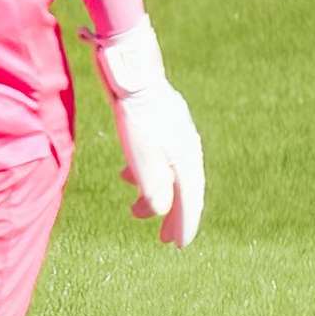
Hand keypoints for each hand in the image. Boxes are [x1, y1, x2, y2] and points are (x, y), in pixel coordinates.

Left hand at [82, 15, 203, 247]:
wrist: (131, 69)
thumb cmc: (135, 114)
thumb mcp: (141, 156)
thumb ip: (152, 186)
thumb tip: (162, 211)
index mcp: (186, 158)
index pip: (189, 199)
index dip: (184, 224)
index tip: (178, 245)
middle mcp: (186, 147)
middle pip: (183, 189)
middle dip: (173, 215)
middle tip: (164, 239)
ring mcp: (174, 134)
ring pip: (168, 173)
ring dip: (153, 194)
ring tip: (134, 209)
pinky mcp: (160, 123)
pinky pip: (157, 156)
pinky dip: (144, 172)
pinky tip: (125, 175)